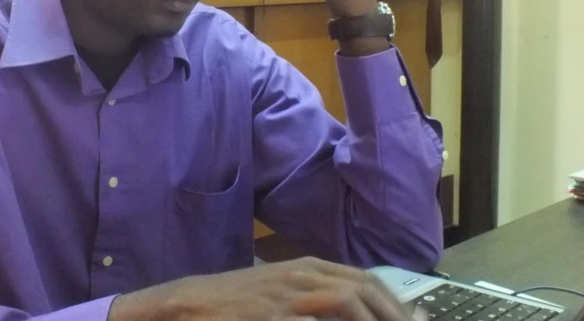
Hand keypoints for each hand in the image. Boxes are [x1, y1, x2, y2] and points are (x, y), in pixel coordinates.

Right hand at [108, 256, 426, 320]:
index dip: (396, 306)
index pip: (368, 282)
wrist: (187, 302)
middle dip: (393, 314)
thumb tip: (355, 308)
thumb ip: (318, 297)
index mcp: (309, 268)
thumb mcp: (280, 292)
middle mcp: (303, 275)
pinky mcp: (271, 313)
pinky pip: (315, 319)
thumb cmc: (236, 301)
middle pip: (364, 290)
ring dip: (371, 319)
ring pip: (346, 301)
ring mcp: (287, 294)